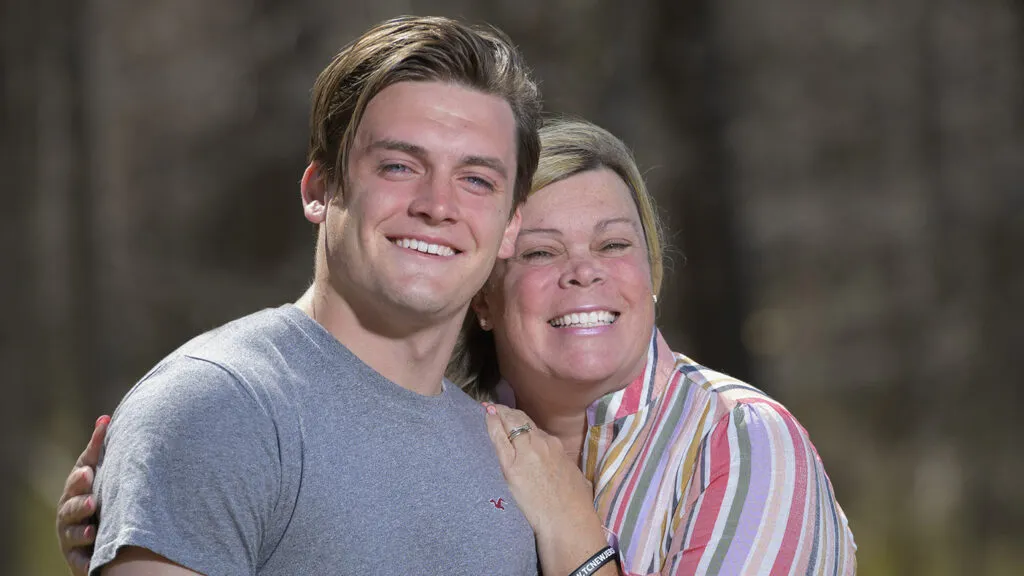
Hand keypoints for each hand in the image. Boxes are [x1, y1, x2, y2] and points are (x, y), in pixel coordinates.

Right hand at [56, 415, 108, 575]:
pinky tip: (92, 559)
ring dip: (81, 532)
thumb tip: (106, 417)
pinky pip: (79, 560)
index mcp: (76, 490)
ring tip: (92, 530)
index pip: (78, 479)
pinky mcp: (79, 558)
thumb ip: (100, 449)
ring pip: (72, 534)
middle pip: (71, 507)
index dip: (81, 477)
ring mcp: (71, 536)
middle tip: (92, 500)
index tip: (88, 471)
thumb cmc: (99, 497)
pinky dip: (84, 560)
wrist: (100, 535)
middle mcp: (70, 513)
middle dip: (80, 503)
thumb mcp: (99, 473)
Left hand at [482, 404, 599, 536]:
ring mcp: (526, 452)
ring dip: (498, 414)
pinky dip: (492, 425)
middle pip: (521, 420)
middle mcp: (541, 443)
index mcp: (556, 446)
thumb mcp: (574, 475)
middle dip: (507, 413)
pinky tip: (486, 418)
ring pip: (510, 424)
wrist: (568, 520)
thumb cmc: (575, 504)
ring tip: (488, 409)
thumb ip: (562, 464)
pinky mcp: (512, 466)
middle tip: (495, 408)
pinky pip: (499, 439)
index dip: (520, 421)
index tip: (512, 417)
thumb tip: (559, 464)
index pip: (533, 428)